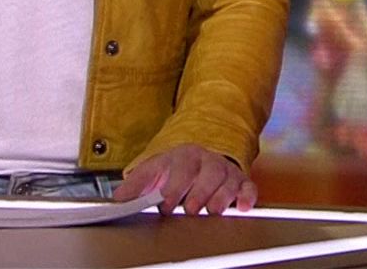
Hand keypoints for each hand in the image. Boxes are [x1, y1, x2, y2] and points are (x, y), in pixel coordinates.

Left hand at [113, 144, 255, 216]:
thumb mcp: (152, 172)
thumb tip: (118, 199)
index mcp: (185, 156)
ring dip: (221, 197)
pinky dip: (247, 197)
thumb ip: (135, 186)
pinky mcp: (241, 182)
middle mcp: (208, 161)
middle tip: (190, 209)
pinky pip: (248, 187)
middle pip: (209, 172)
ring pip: (229, 181)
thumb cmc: (175, 169)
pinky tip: (242, 207)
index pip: (182, 167)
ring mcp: (226, 171)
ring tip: (211, 211)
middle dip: (200, 192)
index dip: (174, 186)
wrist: (198, 159)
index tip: (165, 203)